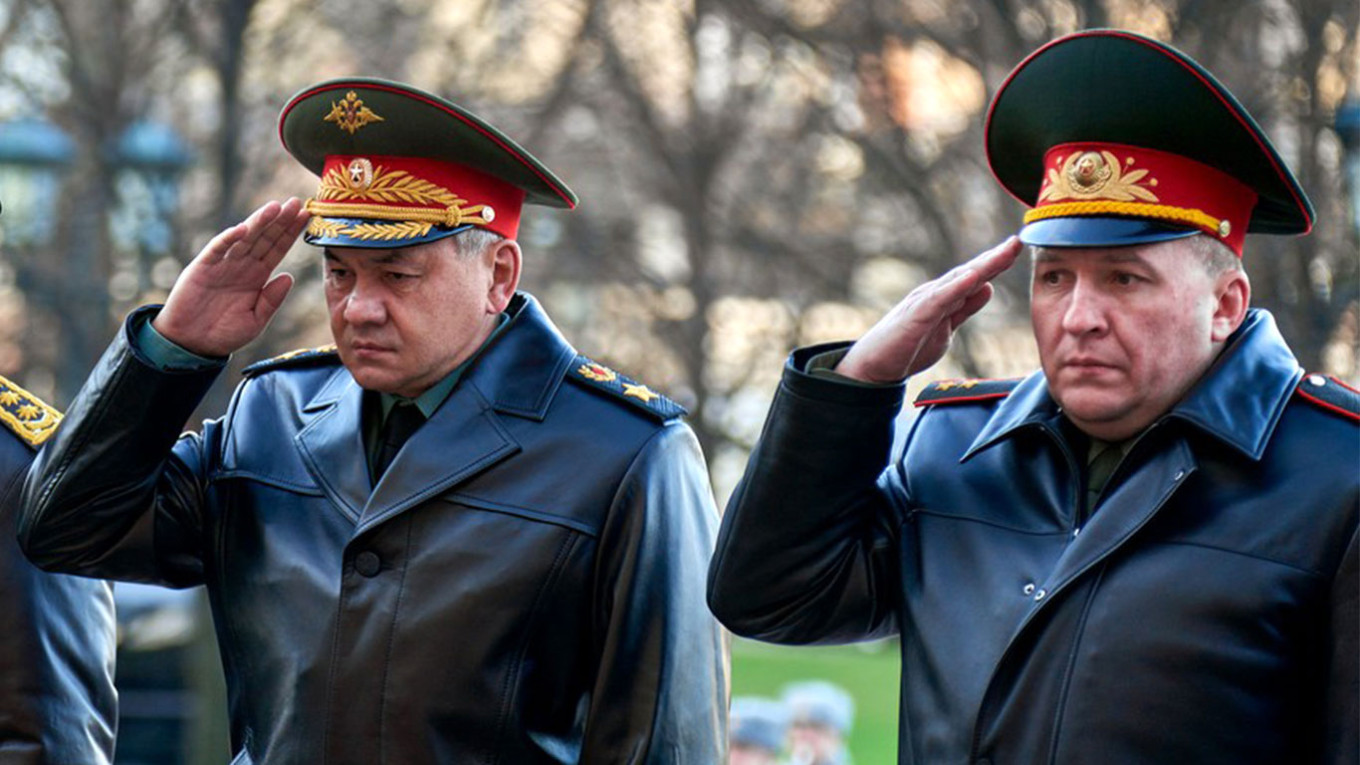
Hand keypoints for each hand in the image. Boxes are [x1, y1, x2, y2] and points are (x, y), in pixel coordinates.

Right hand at [153, 198, 310, 356]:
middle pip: (265, 238)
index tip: (307, 217)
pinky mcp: (202, 267)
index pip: (278, 249)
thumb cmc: (223, 333)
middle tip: (297, 203)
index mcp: (257, 276)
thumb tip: (289, 277)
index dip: (291, 233)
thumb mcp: (255, 321)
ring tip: (275, 207)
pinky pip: (217, 249)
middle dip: (280, 221)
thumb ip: (271, 300)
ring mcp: (222, 264)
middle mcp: (242, 265)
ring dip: (259, 222)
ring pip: (244, 238)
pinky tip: (243, 228)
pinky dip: (228, 239)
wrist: (191, 344)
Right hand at [836, 236, 1021, 382]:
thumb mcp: (946, 327)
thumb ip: (965, 307)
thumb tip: (988, 288)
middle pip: (969, 273)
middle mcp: (936, 294)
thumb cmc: (907, 347)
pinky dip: (956, 287)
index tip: (1018, 248)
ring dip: (981, 266)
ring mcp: (925, 303)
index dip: (997, 263)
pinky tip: (972, 277)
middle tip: (1017, 242)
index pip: (975, 277)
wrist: (872, 366)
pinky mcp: (915, 316)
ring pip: (957, 280)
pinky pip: (939, 300)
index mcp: (945, 298)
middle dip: (994, 258)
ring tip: (1002, 253)